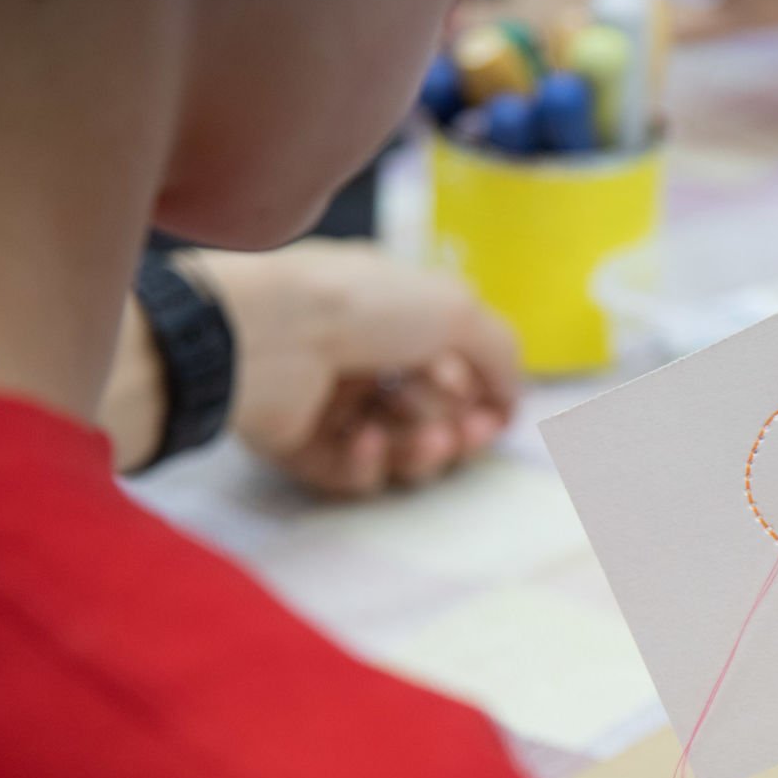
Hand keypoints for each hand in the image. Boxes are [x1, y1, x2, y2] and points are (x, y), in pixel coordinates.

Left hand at [186, 241, 519, 496]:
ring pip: (395, 448)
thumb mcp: (459, 308)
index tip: (496, 412)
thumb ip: (501, 353)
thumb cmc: (364, 305)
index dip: (479, 391)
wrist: (266, 331)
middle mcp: (360, 355)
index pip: (451, 363)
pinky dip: (368, 462)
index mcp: (391, 312)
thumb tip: (512, 399)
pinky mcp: (297, 445)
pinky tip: (367, 440)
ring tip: (430, 439)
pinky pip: (348, 471)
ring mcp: (328, 401)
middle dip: (457, 425)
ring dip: (422, 449)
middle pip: (429, 412)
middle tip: (467, 430)